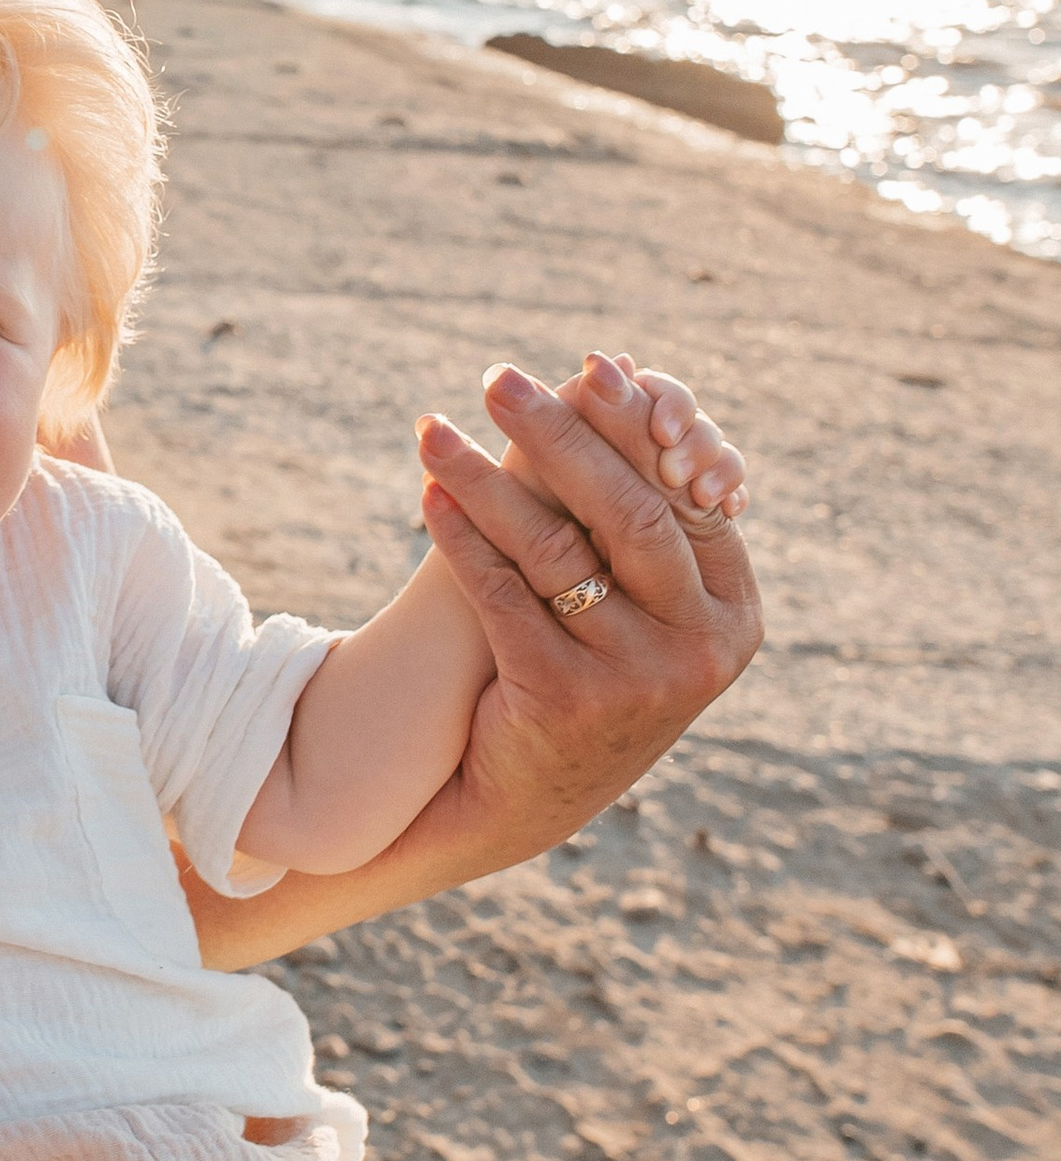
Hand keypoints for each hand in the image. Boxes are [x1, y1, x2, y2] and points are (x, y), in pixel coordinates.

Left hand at [415, 349, 761, 841]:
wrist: (528, 795)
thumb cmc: (588, 669)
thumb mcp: (637, 600)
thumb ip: (640, 506)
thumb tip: (617, 366)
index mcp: (731, 611)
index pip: (684, 495)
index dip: (636, 426)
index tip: (589, 365)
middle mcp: (698, 648)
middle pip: (627, 511)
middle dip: (559, 434)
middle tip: (498, 378)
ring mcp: (636, 680)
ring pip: (554, 549)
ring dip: (485, 479)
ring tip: (432, 430)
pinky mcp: (564, 700)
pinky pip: (503, 595)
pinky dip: (461, 538)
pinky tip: (428, 497)